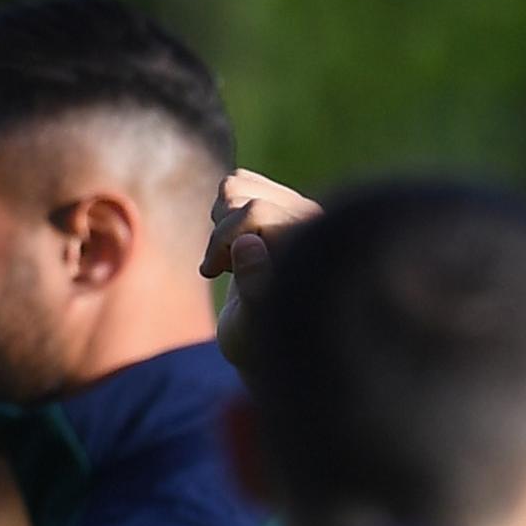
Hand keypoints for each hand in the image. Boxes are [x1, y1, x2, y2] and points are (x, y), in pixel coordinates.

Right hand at [202, 168, 321, 372]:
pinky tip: (237, 245)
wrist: (268, 342)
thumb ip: (253, 286)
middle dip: (220, 232)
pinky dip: (225, 211)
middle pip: (240, 195)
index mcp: (312, 250)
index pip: (257, 212)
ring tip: (231, 257)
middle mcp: (314, 225)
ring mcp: (300, 213)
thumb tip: (248, 243)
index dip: (223, 240)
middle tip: (221, 270)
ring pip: (237, 184)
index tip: (212, 272)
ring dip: (221, 220)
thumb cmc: (258, 340)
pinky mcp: (286, 208)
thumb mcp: (250, 325)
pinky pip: (240, 183)